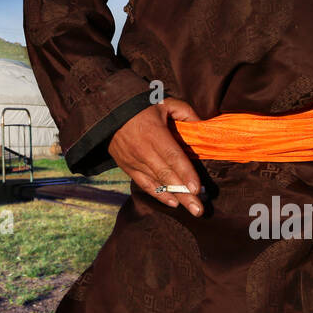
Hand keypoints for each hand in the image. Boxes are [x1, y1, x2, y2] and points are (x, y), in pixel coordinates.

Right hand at [108, 97, 205, 215]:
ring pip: (157, 183)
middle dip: (184, 194)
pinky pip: (144, 184)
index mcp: (153, 133)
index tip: (197, 189)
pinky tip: (173, 204)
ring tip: (192, 210)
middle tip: (199, 210)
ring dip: (176, 198)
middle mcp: (143, 150)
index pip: (172, 156)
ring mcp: (134, 161)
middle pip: (167, 175)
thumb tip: (204, 126)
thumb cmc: (140, 106)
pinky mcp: (127, 168)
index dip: (185, 173)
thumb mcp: (164, 103)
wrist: (109, 112)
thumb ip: (185, 113)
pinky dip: (158, 195)